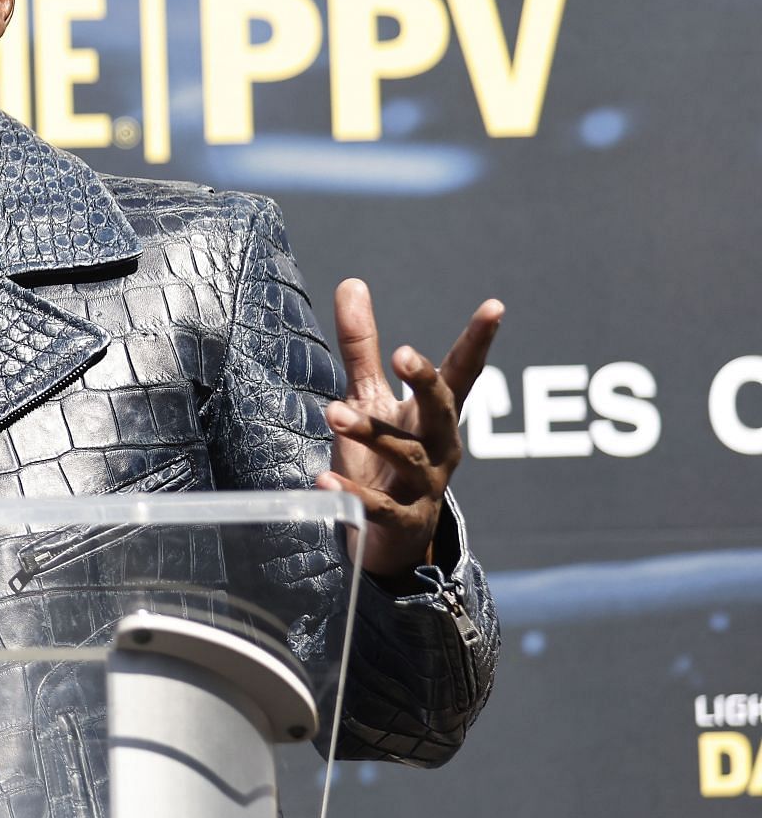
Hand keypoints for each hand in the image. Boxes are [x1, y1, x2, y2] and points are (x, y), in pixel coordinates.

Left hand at [314, 279, 502, 583]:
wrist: (386, 536)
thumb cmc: (382, 456)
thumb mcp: (370, 397)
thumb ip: (361, 346)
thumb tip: (352, 282)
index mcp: (434, 414)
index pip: (461, 372)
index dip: (477, 341)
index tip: (495, 306)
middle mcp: (439, 446)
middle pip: (443, 410)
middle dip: (426, 381)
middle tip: (402, 353)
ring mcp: (423, 485)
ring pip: (406, 454)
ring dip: (371, 432)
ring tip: (333, 412)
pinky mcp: (399, 520)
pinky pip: (378, 506)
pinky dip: (351, 493)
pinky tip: (323, 479)